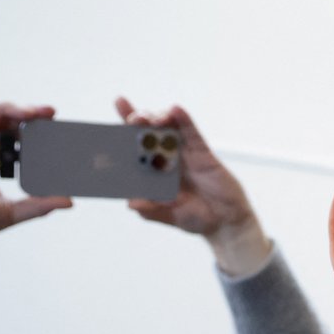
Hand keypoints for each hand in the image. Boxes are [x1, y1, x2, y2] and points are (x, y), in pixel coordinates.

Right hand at [0, 103, 70, 305]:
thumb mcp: (13, 212)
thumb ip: (40, 204)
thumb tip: (70, 202)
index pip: (13, 140)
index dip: (32, 132)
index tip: (54, 130)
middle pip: (3, 123)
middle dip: (26, 115)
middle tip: (50, 114)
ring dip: (9, 110)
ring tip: (32, 113)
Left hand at [114, 97, 270, 275]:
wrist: (226, 222)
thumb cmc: (196, 218)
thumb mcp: (169, 216)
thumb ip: (150, 210)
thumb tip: (130, 203)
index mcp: (153, 172)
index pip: (133, 148)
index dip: (120, 134)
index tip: (107, 130)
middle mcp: (166, 158)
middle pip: (147, 131)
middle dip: (136, 120)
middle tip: (133, 119)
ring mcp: (184, 153)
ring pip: (167, 127)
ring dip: (157, 118)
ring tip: (151, 119)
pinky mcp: (202, 152)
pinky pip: (191, 132)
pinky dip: (183, 120)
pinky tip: (175, 110)